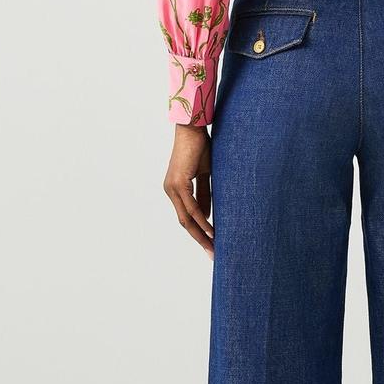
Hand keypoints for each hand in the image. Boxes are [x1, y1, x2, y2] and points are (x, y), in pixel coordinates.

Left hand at [163, 124, 213, 257]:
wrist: (193, 130)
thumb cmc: (200, 148)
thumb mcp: (205, 175)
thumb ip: (205, 195)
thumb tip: (207, 216)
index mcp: (175, 190)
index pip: (187, 217)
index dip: (198, 232)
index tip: (211, 244)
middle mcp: (170, 191)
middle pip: (184, 222)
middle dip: (199, 239)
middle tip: (212, 253)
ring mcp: (172, 188)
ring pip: (186, 218)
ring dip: (201, 234)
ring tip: (213, 247)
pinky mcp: (179, 184)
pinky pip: (191, 207)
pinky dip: (202, 220)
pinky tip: (211, 230)